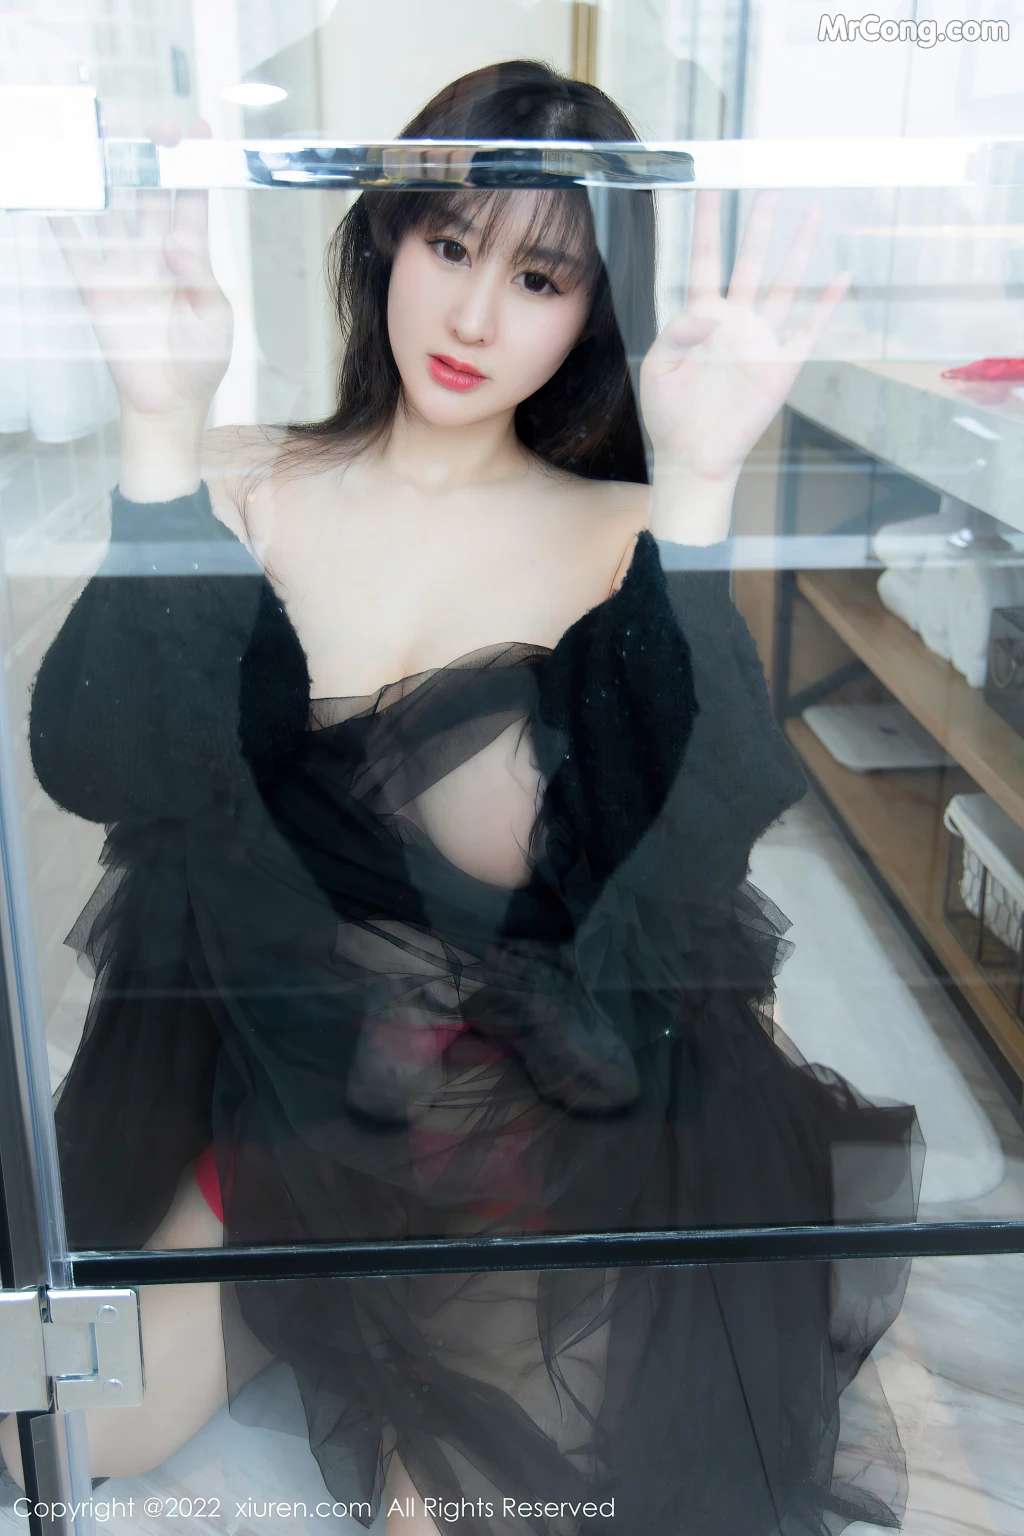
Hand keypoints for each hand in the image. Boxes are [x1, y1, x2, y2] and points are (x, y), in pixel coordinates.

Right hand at [46, 116, 233, 424]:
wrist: (168, 403)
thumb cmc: (201, 361)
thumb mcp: (214, 317)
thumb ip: (199, 275)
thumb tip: (178, 240)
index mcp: (190, 257)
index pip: (190, 203)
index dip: (193, 168)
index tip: (198, 133)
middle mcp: (154, 253)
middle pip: (149, 194)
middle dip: (151, 158)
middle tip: (152, 125)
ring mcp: (123, 266)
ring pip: (113, 210)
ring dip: (110, 175)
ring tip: (107, 138)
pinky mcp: (96, 287)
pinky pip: (76, 248)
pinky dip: (64, 219)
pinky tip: (59, 188)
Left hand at [639, 189, 849, 480]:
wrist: (694, 455)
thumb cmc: (670, 413)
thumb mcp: (658, 367)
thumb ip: (676, 333)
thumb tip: (705, 313)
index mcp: (700, 318)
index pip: (705, 262)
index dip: (707, 227)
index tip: (707, 189)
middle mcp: (735, 321)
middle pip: (750, 263)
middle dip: (759, 227)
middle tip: (768, 189)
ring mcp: (760, 340)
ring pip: (785, 285)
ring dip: (798, 252)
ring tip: (811, 214)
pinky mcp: (781, 365)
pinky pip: (809, 329)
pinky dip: (827, 304)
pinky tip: (842, 278)